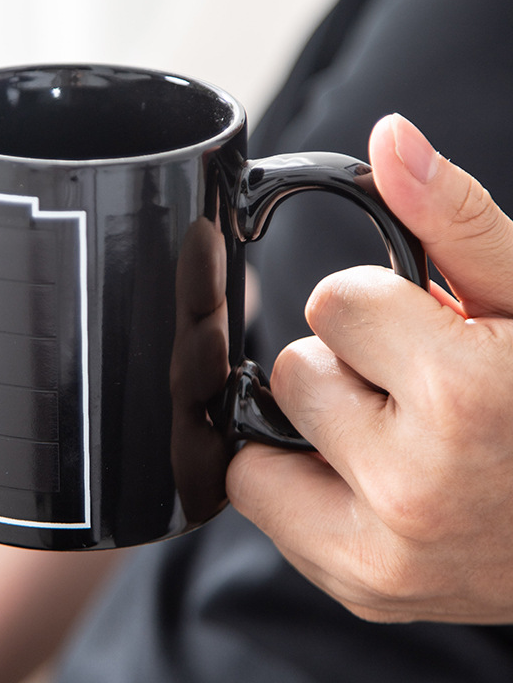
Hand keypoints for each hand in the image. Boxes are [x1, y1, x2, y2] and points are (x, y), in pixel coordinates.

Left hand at [226, 113, 512, 623]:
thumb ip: (455, 218)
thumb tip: (390, 139)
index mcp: (463, 398)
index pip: (333, 301)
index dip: (380, 308)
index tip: (429, 334)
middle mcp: (413, 488)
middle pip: (293, 371)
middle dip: (349, 367)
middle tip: (421, 392)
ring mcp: (382, 554)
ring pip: (263, 441)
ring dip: (318, 428)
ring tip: (402, 438)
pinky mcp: (361, 587)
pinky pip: (262, 499)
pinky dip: (299, 482)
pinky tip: (374, 476)